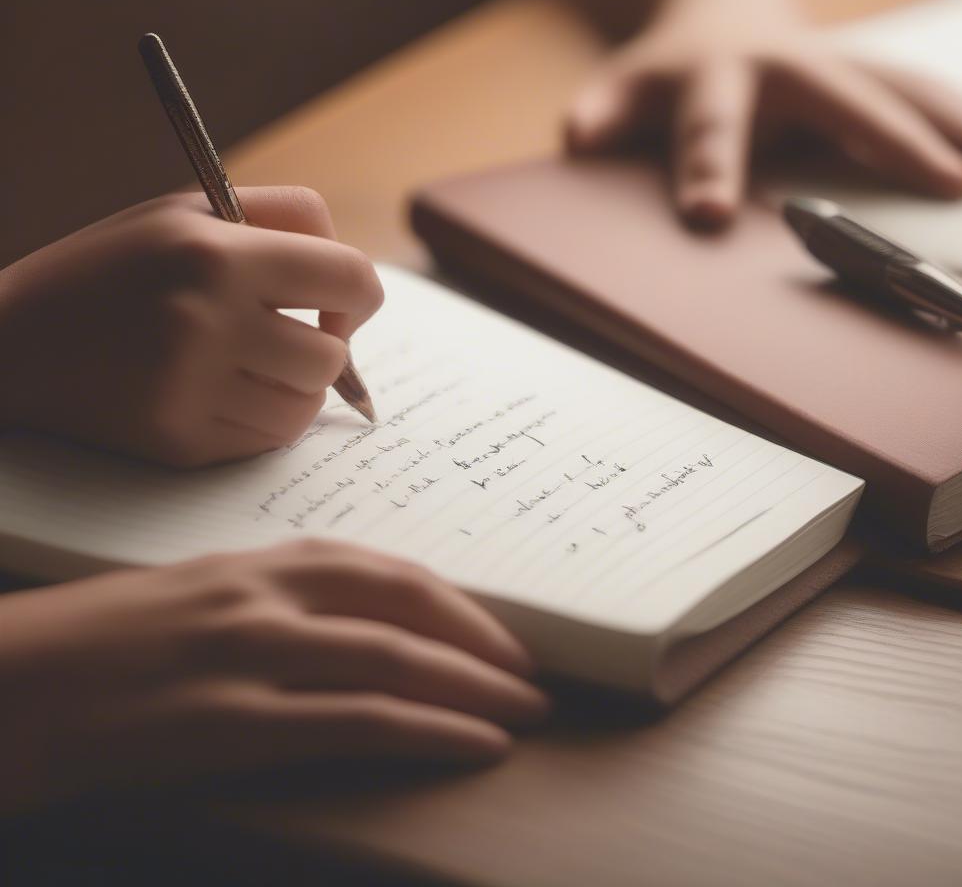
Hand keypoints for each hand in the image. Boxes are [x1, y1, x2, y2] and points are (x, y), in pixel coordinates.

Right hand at [0, 187, 383, 464]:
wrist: (13, 340)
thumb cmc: (115, 268)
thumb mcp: (188, 211)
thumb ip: (283, 220)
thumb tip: (357, 282)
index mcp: (218, 255)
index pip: (352, 279)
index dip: (359, 295)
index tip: (336, 306)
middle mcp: (208, 323)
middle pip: (333, 356)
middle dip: (324, 348)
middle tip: (285, 336)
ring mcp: (191, 390)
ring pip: (306, 407)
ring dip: (294, 388)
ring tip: (251, 365)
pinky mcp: (179, 441)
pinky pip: (266, 441)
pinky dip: (260, 419)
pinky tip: (221, 394)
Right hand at [0, 539, 545, 815]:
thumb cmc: (83, 649)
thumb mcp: (183, 603)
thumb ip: (260, 605)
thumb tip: (341, 630)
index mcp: (247, 562)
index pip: (377, 565)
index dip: (448, 597)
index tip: (493, 629)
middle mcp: (257, 595)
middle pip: (401, 601)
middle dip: (479, 636)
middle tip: (532, 671)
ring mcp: (244, 654)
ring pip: (392, 659)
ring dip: (473, 687)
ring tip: (526, 712)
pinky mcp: (225, 723)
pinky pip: (355, 721)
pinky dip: (428, 730)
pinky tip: (474, 745)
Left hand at [565, 0, 961, 228]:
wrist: (716, 6)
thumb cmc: (667, 70)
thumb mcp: (624, 88)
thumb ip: (604, 113)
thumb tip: (576, 136)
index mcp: (717, 78)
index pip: (709, 127)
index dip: (709, 168)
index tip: (712, 217)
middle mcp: (791, 66)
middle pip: (845, 100)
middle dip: (894, 141)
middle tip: (946, 187)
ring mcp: (843, 65)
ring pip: (913, 92)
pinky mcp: (878, 74)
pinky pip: (938, 98)